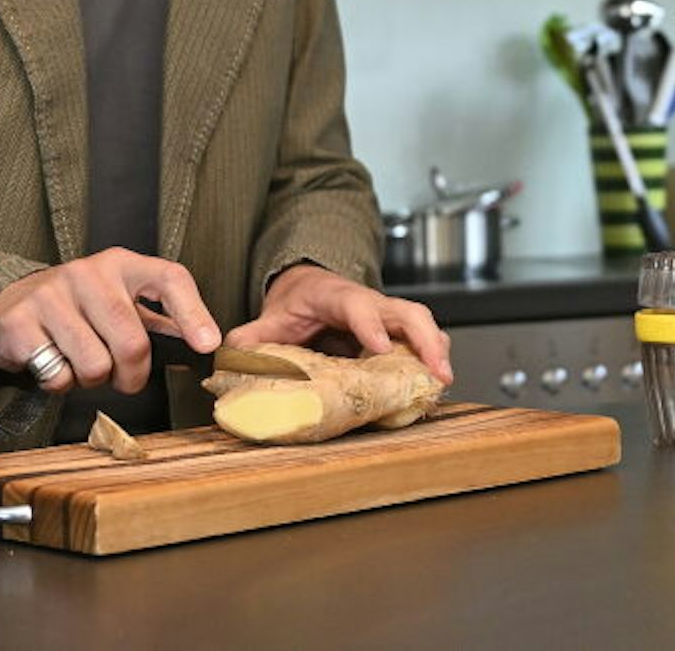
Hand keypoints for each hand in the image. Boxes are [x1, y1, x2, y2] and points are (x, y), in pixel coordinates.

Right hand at [0, 248, 220, 394]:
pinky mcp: (20, 322)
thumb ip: (161, 324)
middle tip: (124, 378)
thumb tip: (205, 346)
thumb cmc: (79, 309)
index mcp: (123, 264)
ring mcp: (51, 294)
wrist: (10, 304)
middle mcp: (88, 272)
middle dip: (133, 375)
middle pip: (132, 342)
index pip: (169, 279)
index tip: (207, 345)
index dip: (193, 313)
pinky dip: (60, 383)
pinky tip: (53, 361)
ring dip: (92, 380)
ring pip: (95, 366)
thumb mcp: (121, 303)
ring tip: (82, 363)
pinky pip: (58, 375)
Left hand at [226, 264, 452, 385]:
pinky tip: (436, 386)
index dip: (370, 325)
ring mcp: (386, 317)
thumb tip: (231, 358)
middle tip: (437, 370)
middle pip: (407, 311)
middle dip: (425, 339)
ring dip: (437, 350)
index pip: (356, 305)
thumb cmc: (296, 304)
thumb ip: (251, 338)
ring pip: (422, 324)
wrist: (310, 288)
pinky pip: (422, 341)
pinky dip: (433, 360)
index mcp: (335, 296)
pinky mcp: (396, 334)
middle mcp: (369, 303)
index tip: (379, 348)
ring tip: (443, 382)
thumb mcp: (270, 318)